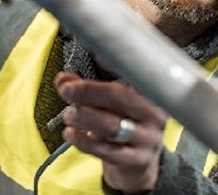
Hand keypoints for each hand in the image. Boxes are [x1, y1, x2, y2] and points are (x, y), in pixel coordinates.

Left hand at [55, 71, 167, 193]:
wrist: (138, 162)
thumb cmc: (124, 123)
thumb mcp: (110, 104)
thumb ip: (87, 90)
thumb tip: (62, 79)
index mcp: (153, 92)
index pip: (136, 73)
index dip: (115, 63)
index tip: (95, 55)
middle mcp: (155, 114)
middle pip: (122, 98)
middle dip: (90, 92)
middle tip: (66, 89)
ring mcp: (148, 139)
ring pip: (113, 126)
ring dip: (85, 117)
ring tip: (68, 114)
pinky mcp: (137, 160)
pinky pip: (108, 151)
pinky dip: (85, 142)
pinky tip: (70, 133)